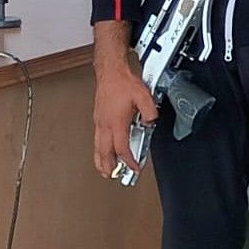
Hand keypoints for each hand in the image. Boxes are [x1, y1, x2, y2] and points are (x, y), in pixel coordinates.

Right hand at [92, 63, 157, 177]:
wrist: (110, 72)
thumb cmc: (123, 82)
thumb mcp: (144, 96)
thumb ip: (150, 111)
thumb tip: (152, 121)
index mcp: (117, 122)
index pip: (122, 148)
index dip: (128, 161)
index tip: (134, 167)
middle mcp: (105, 124)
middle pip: (105, 152)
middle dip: (110, 166)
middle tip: (113, 176)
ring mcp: (99, 122)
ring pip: (97, 147)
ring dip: (100, 161)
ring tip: (104, 170)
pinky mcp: (98, 118)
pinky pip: (96, 139)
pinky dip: (98, 149)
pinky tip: (101, 150)